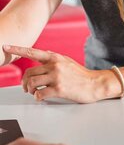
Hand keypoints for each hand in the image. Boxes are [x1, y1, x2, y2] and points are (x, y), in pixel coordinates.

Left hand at [2, 45, 118, 102]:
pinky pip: (40, 94)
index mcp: (54, 57)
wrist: (94, 83)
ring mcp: (56, 77)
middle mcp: (54, 65)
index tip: (5, 46)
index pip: (32, 51)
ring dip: (30, 91)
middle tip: (27, 88)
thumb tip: (43, 52)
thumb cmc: (80, 73)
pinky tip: (42, 97)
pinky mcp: (59, 89)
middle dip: (25, 82)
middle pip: (28, 72)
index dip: (17, 49)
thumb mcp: (67, 60)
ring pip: (32, 83)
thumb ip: (53, 57)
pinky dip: (38, 97)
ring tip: (35, 92)